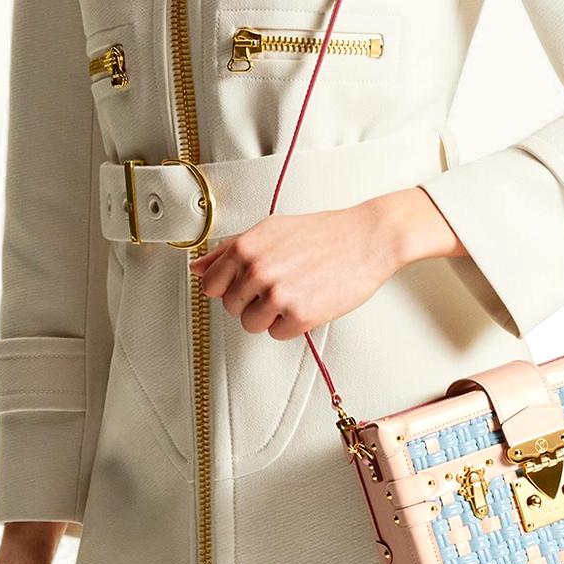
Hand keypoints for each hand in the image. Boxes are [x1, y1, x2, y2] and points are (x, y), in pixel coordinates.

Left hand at [185, 187, 452, 337]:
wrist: (367, 238)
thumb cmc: (322, 232)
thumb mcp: (270, 230)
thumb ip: (229, 250)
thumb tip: (196, 267)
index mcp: (245, 247)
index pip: (210, 286)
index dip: (228, 288)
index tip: (245, 285)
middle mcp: (257, 270)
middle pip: (231, 308)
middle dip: (252, 301)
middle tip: (279, 286)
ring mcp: (278, 294)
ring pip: (252, 325)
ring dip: (270, 316)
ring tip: (293, 295)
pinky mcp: (300, 315)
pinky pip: (278, 334)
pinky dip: (291, 325)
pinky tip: (307, 302)